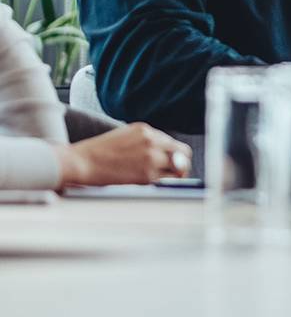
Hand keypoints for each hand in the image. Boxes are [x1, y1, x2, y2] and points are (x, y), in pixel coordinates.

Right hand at [56, 122, 191, 187]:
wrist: (80, 162)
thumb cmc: (97, 153)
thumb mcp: (124, 136)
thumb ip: (145, 142)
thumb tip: (164, 154)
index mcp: (146, 130)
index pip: (174, 144)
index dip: (176, 155)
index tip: (173, 164)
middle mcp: (152, 141)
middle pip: (183, 154)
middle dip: (182, 165)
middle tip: (177, 175)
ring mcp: (151, 158)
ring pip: (179, 169)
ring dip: (176, 176)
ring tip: (167, 183)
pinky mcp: (146, 175)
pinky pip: (166, 181)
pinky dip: (166, 184)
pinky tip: (157, 187)